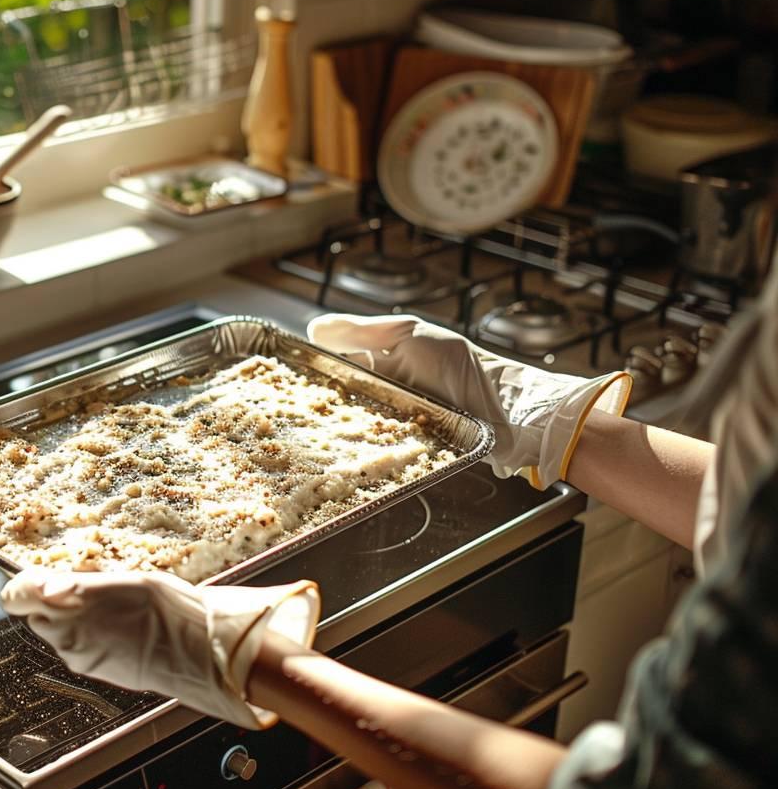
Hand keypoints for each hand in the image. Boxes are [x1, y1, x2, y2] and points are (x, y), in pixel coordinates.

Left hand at [0, 569, 318, 728]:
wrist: (196, 651)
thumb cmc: (168, 609)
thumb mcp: (123, 579)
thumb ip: (76, 583)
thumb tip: (41, 585)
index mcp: (73, 601)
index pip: (19, 594)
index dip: (23, 586)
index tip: (31, 580)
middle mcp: (68, 633)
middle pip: (36, 615)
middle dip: (52, 603)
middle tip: (86, 591)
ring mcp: (79, 656)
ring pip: (56, 633)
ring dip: (72, 621)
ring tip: (110, 610)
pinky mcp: (91, 671)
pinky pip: (76, 649)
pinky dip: (87, 638)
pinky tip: (117, 629)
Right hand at [307, 314, 629, 488]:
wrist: (510, 414)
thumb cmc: (463, 368)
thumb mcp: (411, 335)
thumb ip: (364, 331)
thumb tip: (313, 328)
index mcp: (380, 363)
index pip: (330, 367)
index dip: (305, 372)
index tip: (279, 379)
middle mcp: (381, 395)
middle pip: (334, 404)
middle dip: (311, 410)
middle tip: (283, 419)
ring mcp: (392, 427)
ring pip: (347, 434)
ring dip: (330, 438)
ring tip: (303, 444)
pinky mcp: (404, 456)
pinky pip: (373, 457)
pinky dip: (358, 458)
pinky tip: (341, 460)